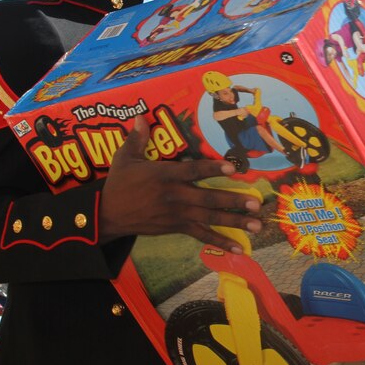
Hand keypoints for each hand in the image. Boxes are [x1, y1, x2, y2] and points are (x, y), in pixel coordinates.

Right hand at [99, 117, 262, 251]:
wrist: (107, 215)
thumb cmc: (119, 183)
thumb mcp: (125, 157)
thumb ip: (137, 138)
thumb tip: (139, 115)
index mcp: (164, 175)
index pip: (192, 171)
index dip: (212, 169)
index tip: (232, 167)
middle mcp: (174, 196)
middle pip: (208, 199)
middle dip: (233, 202)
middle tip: (256, 203)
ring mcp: (177, 214)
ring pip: (209, 219)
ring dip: (235, 222)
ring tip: (257, 225)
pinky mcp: (177, 228)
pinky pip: (201, 236)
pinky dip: (220, 242)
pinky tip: (239, 249)